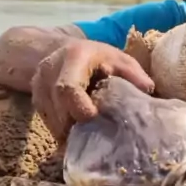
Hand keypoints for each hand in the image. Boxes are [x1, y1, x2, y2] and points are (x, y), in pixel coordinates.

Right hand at [32, 40, 154, 142]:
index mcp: (73, 58)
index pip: (67, 88)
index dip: (80, 108)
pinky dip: (65, 132)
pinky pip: (49, 124)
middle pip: (59, 111)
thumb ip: (133, 74)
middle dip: (77, 126)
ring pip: (52, 122)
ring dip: (71, 132)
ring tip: (90, 135)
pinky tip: (79, 132)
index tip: (94, 118)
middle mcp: (50, 71)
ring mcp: (39, 87)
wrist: (63, 50)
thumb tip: (148, 91)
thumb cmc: (98, 57)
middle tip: (96, 134)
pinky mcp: (36, 101)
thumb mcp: (119, 59)